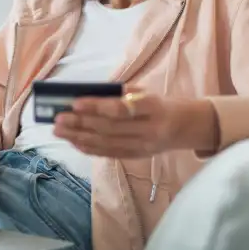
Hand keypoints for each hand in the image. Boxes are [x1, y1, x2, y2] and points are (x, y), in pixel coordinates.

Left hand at [53, 91, 217, 157]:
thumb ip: (122, 94)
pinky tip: (74, 141)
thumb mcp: (148, 93)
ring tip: (59, 131)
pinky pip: (110, 154)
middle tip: (58, 119)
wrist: (190, 127)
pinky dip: (90, 148)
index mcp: (153, 108)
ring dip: (79, 137)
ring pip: (106, 144)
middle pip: (109, 129)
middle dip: (80, 124)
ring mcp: (143, 147)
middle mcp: (148, 130)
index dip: (97, 107)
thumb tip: (88, 95)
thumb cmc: (163, 104)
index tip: (75, 102)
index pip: (121, 109)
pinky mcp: (138, 157)